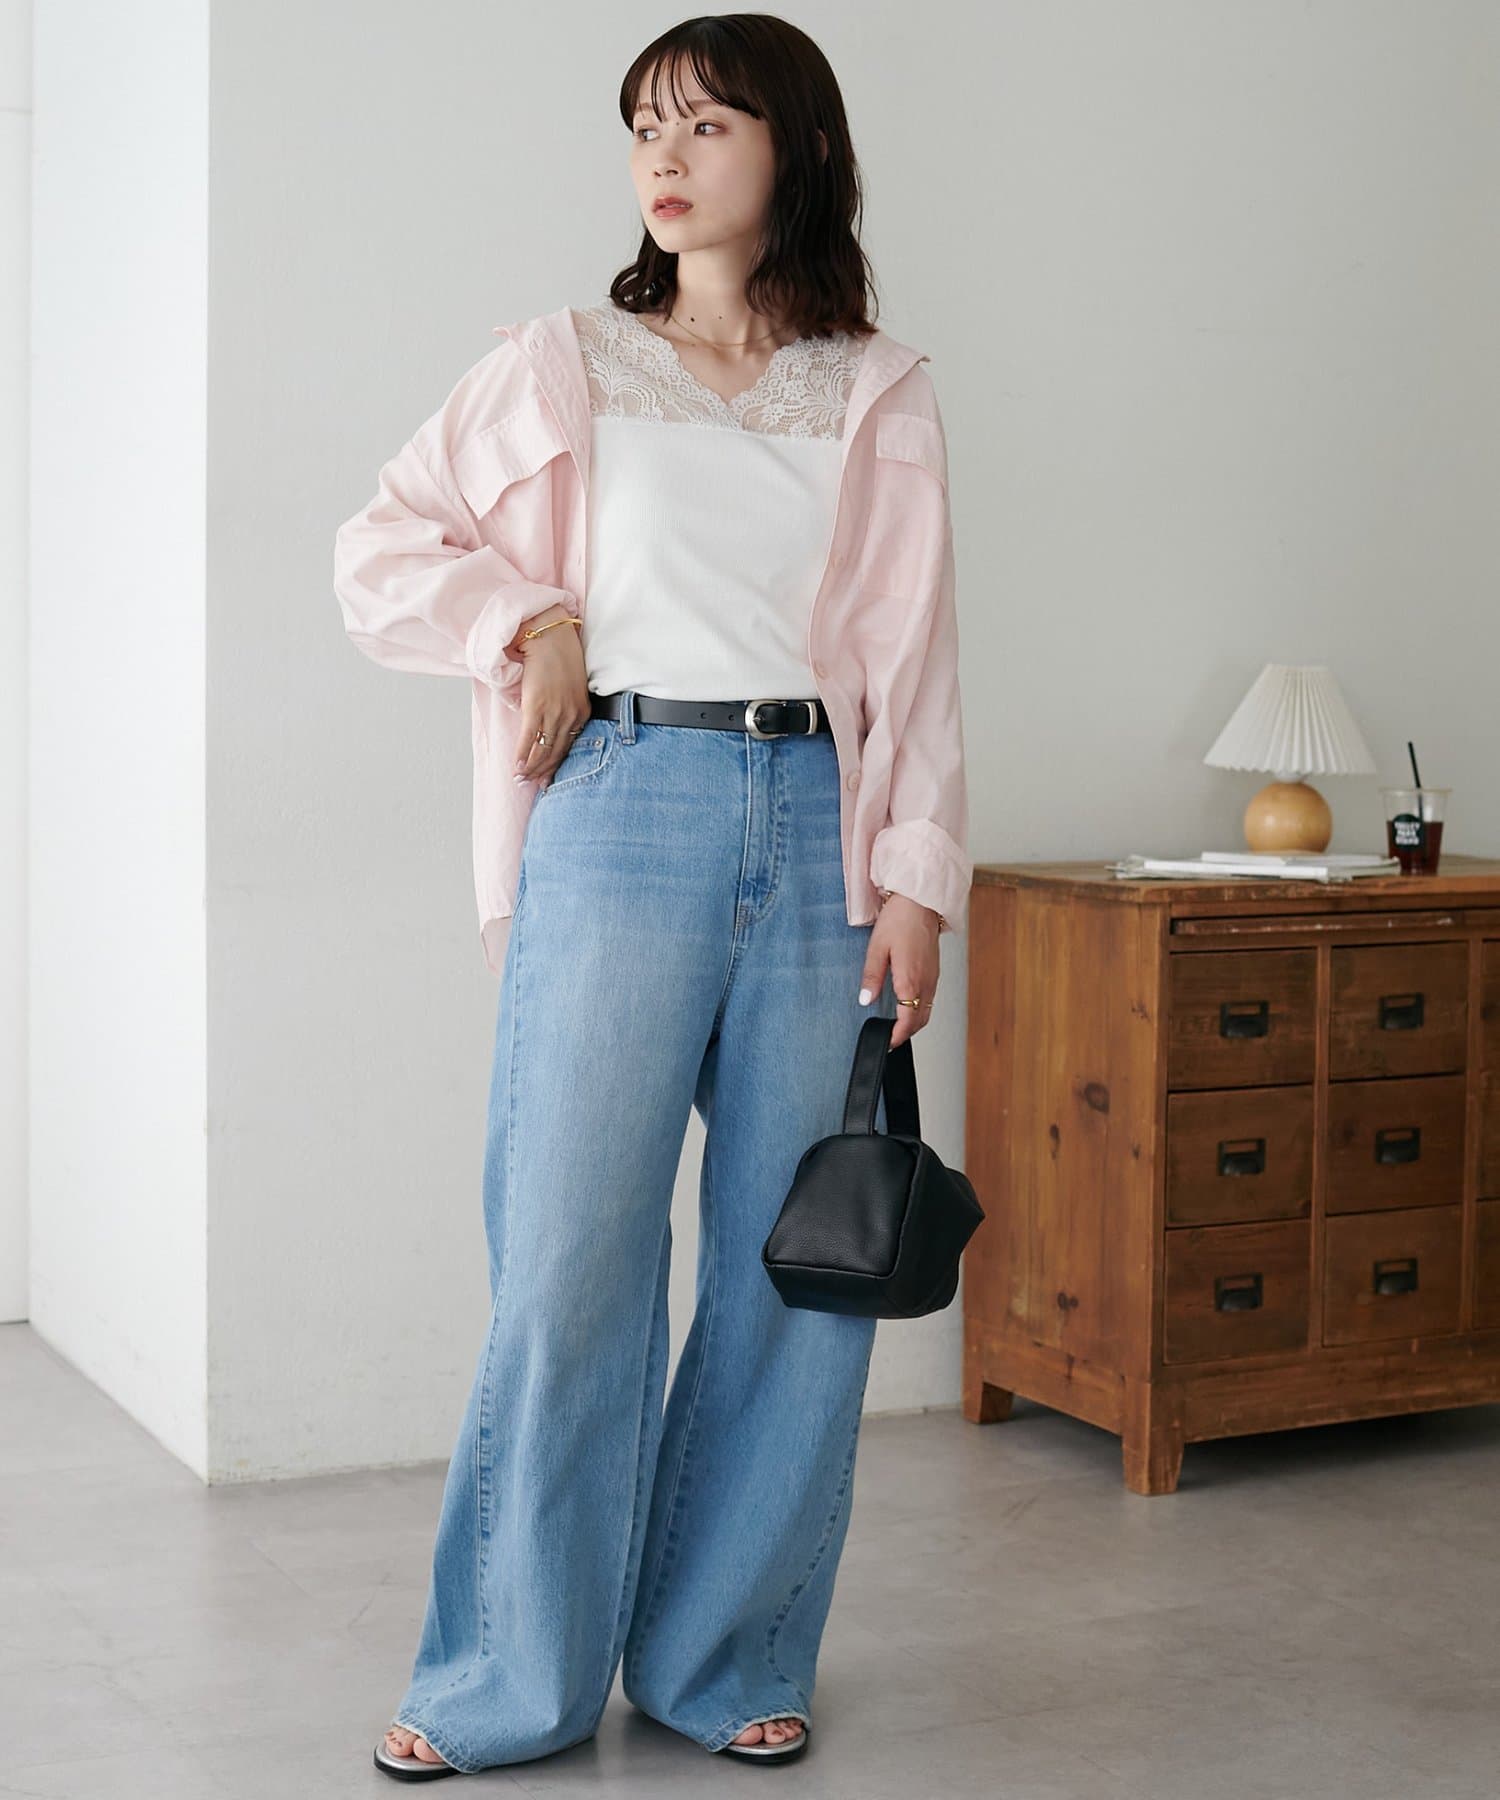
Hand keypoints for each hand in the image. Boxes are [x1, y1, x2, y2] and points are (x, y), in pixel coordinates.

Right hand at [510, 607, 589, 786]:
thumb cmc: (557, 657)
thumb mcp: (569, 686)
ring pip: (543, 749)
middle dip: (544, 772)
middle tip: (534, 786)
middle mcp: (571, 715)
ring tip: (521, 779)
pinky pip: (529, 738)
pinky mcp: (537, 706)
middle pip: (557, 752)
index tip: (549, 778)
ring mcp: (554, 712)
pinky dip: (522, 755)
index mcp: (582, 712)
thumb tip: (543, 724)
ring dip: (531, 768)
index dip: (557, 764)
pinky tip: (516, 766)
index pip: (570, 746)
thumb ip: (562, 707)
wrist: (547, 635)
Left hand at [859, 893, 941, 1048]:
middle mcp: (926, 982)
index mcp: (911, 980)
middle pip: (920, 1021)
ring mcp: (933, 977)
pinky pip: (930, 999)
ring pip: (927, 1011)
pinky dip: (920, 1010)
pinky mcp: (935, 971)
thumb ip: (871, 978)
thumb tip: (866, 1000)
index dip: (897, 1036)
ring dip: (913, 1023)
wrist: (921, 901)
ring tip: (896, 1026)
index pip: (907, 1020)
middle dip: (905, 1034)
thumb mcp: (877, 949)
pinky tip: (907, 1005)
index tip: (886, 1042)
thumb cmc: (900, 920)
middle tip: (889, 1038)